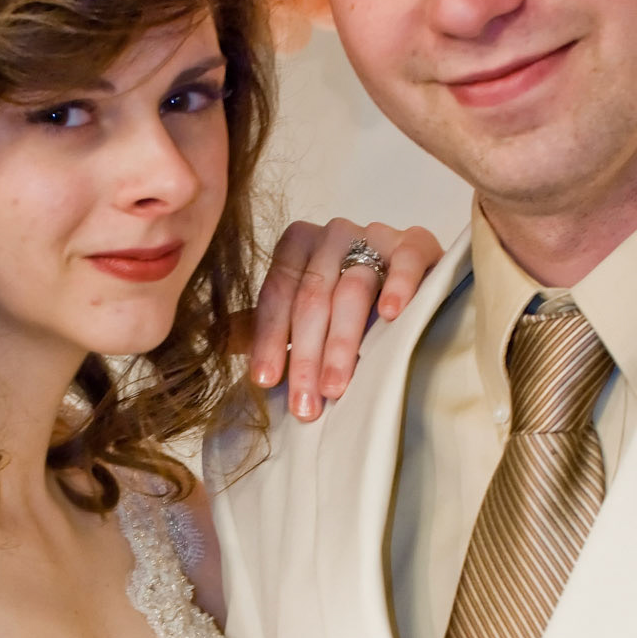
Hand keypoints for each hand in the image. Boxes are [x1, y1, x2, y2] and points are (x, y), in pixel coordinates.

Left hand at [249, 218, 443, 420]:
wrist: (409, 288)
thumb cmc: (348, 307)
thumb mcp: (302, 315)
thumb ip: (266, 325)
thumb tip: (218, 343)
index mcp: (298, 244)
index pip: (277, 291)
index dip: (269, 338)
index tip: (266, 382)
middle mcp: (334, 233)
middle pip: (312, 294)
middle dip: (305, 354)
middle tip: (305, 404)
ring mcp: (377, 234)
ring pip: (354, 287)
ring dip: (342, 342)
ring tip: (335, 387)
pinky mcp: (418, 244)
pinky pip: (407, 259)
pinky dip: (399, 285)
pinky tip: (390, 315)